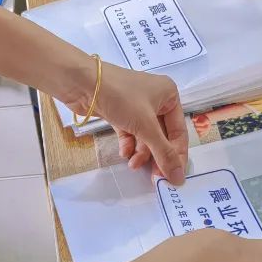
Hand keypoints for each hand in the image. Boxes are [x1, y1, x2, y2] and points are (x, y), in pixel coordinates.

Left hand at [71, 61, 187, 184]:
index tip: (174, 177)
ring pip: (145, 136)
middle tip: (155, 178)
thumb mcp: (146, 126)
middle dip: (157, 156)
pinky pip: (130, 133)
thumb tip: (179, 178)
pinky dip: (128, 144)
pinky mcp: (120, 112)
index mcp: (169, 95)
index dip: (177, 155)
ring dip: (141, 152)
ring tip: (132, 164)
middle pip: (162, 136)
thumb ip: (163, 153)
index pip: (179, 132)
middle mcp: (156, 99)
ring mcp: (137, 106)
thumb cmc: (121, 98)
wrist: (82, 83)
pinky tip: (124, 153)